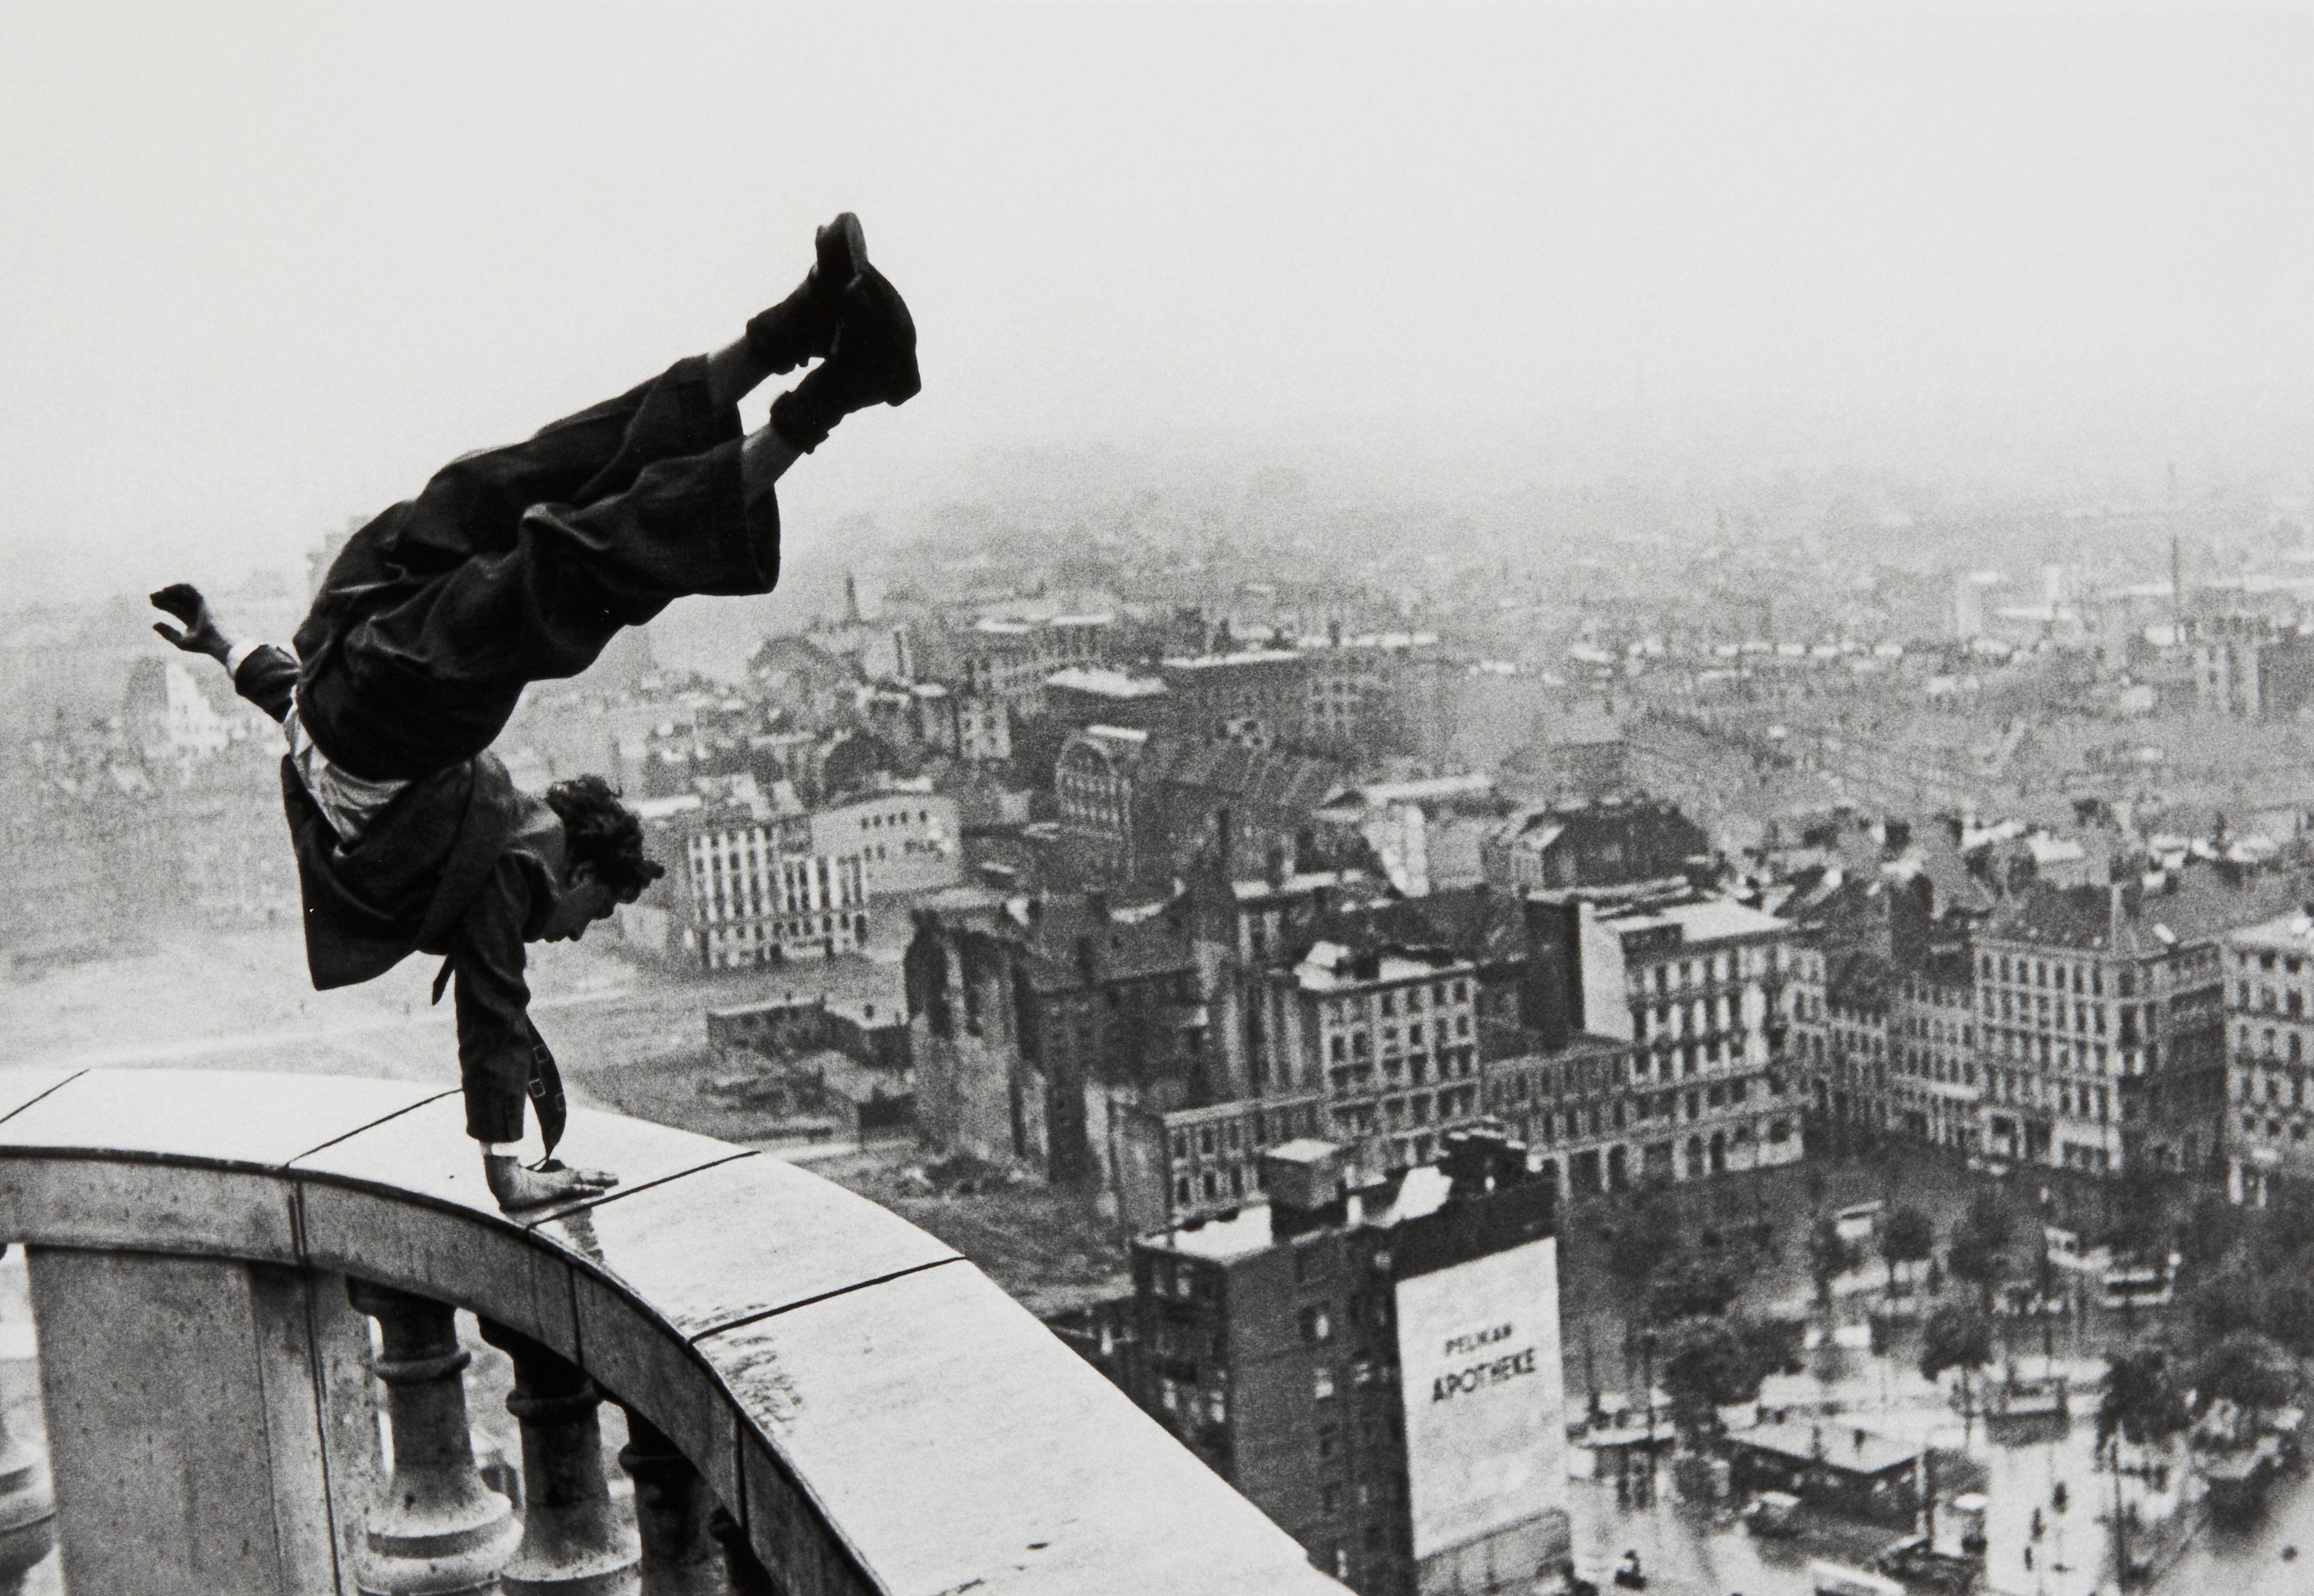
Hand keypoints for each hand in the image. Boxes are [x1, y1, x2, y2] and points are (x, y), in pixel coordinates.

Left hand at [149, 583, 231, 661]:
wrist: (216, 642)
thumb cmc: (201, 645)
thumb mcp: (181, 641)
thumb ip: (168, 633)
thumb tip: (154, 623)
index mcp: (191, 619)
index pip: (175, 607)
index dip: (162, 603)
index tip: (152, 601)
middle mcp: (196, 609)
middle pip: (177, 598)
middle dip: (163, 595)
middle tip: (150, 595)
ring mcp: (201, 604)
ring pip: (182, 591)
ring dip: (168, 589)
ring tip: (156, 592)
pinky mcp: (204, 598)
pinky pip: (189, 586)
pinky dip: (177, 586)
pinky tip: (165, 589)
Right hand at [483, 1151, 616, 1210]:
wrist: (507, 1184)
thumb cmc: (516, 1185)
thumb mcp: (531, 1186)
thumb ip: (539, 1185)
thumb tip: (541, 1188)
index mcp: (556, 1176)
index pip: (579, 1173)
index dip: (592, 1174)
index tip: (604, 1174)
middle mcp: (560, 1177)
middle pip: (586, 1174)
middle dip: (602, 1174)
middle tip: (618, 1176)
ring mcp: (560, 1182)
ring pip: (586, 1179)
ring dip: (602, 1179)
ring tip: (616, 1179)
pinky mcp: (557, 1189)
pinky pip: (577, 1190)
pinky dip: (590, 1190)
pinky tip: (601, 1191)